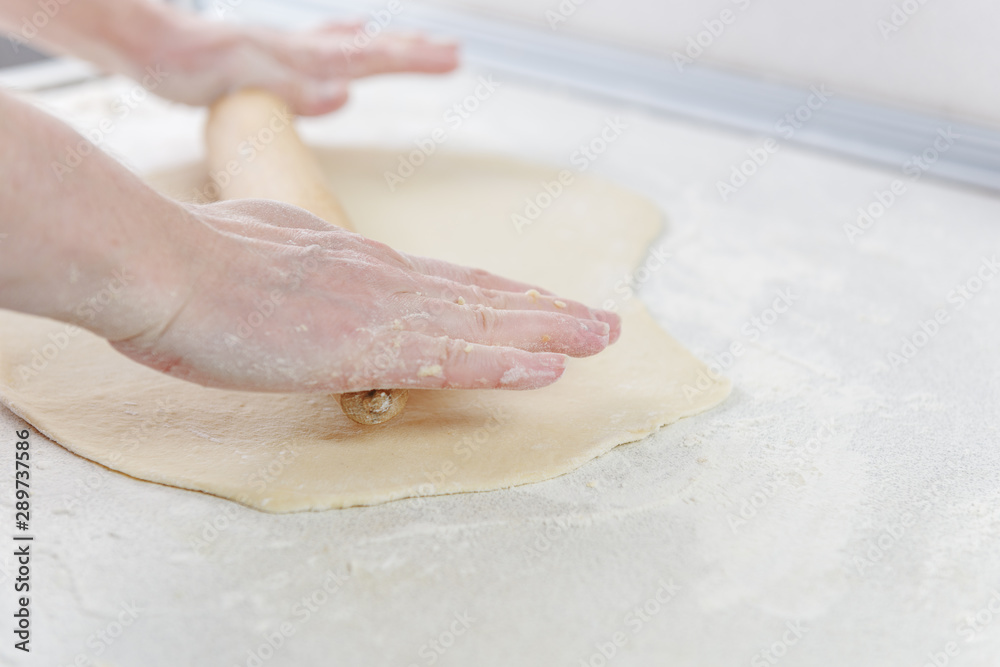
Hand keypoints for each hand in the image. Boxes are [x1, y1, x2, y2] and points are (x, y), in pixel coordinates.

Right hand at [111, 200, 620, 393]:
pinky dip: (503, 365)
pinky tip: (547, 370)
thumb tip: (313, 286)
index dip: (501, 295)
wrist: (161, 263)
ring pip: (482, 326)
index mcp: (357, 261)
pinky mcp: (363, 349)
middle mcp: (383, 280)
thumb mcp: (262, 250)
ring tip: (600, 338)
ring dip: (547, 333)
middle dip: (545, 311)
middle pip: (482, 297)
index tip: (541, 302)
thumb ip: (303, 272)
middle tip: (600, 320)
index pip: (447, 280)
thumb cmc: (194, 262)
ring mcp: (379, 313)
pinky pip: (451, 361)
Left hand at [141, 18, 458, 114]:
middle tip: (453, 52)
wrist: (150, 43)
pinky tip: (347, 42)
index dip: (413, 59)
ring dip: (386, 45)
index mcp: (303, 57)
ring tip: (418, 44)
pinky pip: (322, 46)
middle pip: (370, 47)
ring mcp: (289, 50)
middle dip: (413, 51)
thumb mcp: (246, 81)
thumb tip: (345, 95)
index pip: (370, 55)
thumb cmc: (192, 63)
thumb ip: (295, 89)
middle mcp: (302, 49)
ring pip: (350, 45)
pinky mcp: (272, 57)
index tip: (452, 58)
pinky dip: (345, 42)